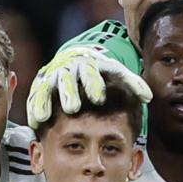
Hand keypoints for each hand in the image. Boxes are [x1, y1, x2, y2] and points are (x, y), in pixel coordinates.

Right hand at [24, 45, 151, 127]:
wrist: (75, 58)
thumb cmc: (100, 73)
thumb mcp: (116, 73)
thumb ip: (132, 84)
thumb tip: (148, 97)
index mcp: (89, 65)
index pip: (91, 71)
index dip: (94, 84)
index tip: (99, 98)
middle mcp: (68, 69)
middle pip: (67, 79)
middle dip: (69, 93)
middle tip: (72, 108)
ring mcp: (52, 77)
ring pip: (47, 88)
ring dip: (46, 102)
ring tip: (45, 117)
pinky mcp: (40, 86)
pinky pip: (35, 97)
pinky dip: (34, 108)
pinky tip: (34, 123)